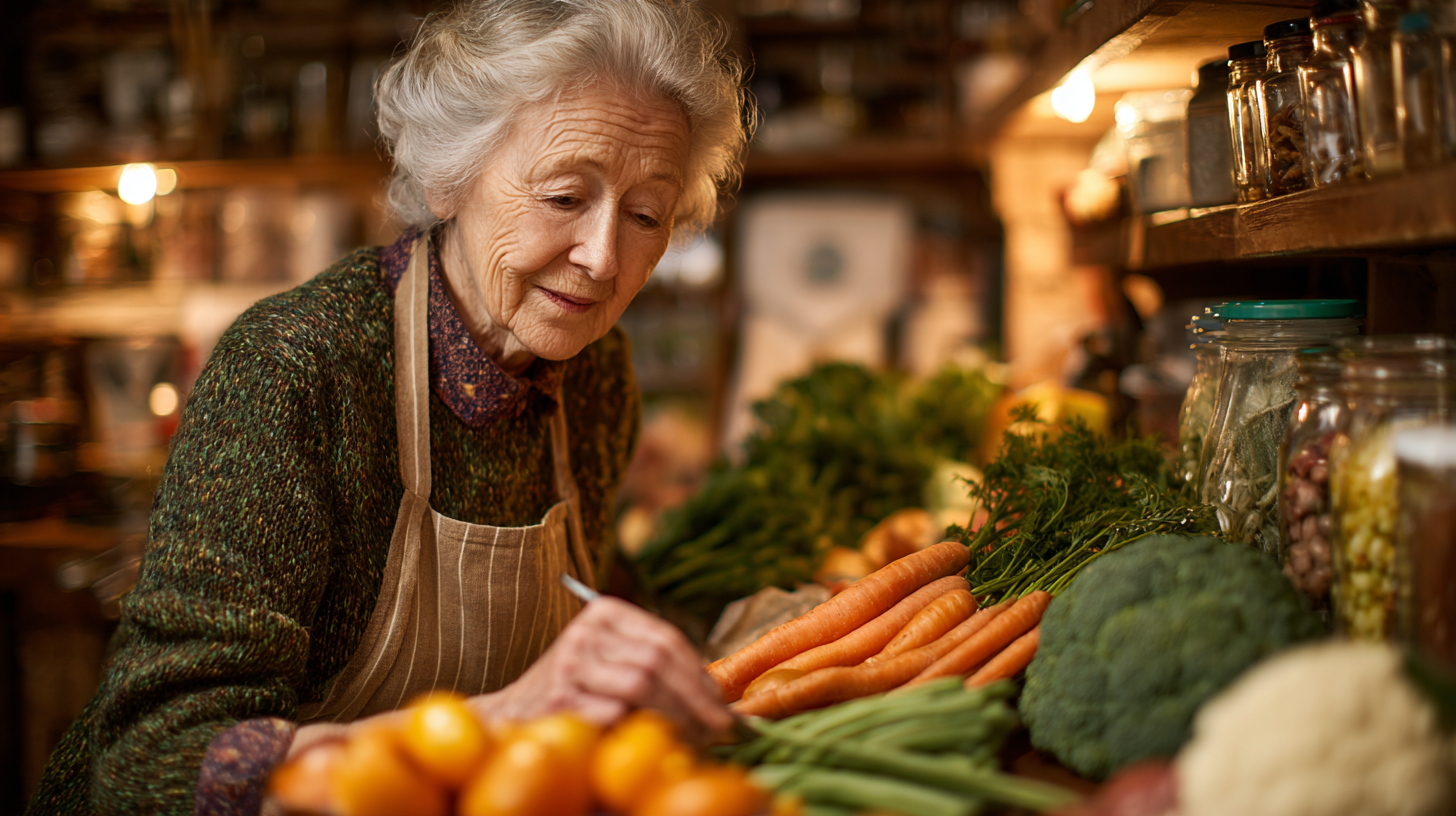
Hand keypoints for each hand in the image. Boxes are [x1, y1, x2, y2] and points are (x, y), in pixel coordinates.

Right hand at [478, 596, 733, 742]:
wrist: (513, 715)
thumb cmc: (579, 692)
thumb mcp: (616, 664)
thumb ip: (659, 669)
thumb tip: (719, 698)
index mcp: (605, 612)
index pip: (667, 639)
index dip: (701, 675)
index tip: (723, 707)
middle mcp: (586, 630)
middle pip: (658, 661)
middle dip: (697, 699)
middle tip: (722, 730)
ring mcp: (570, 662)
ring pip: (643, 685)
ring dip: (677, 716)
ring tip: (697, 740)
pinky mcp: (560, 697)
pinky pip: (617, 713)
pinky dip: (643, 731)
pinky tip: (658, 746)